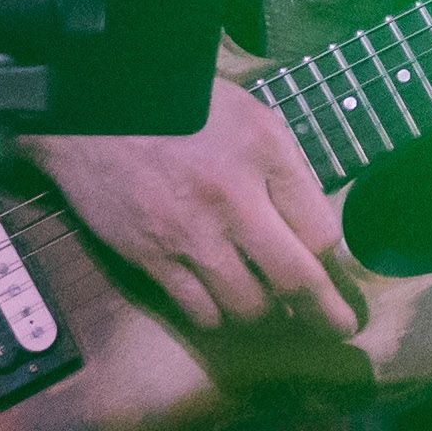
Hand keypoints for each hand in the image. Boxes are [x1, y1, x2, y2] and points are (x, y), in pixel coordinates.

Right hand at [19, 63, 360, 337]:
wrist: (92, 109)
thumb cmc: (175, 102)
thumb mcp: (246, 113)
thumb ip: (282, 165)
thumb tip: (309, 221)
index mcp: (263, 150)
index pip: (321, 230)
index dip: (335, 262)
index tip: (339, 275)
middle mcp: (232, 196)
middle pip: (295, 280)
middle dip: (325, 315)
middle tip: (339, 328)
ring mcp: (189, 233)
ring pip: (247, 307)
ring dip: (264, 315)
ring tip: (270, 310)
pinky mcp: (150, 257)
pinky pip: (198, 311)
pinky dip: (217, 316)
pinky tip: (220, 306)